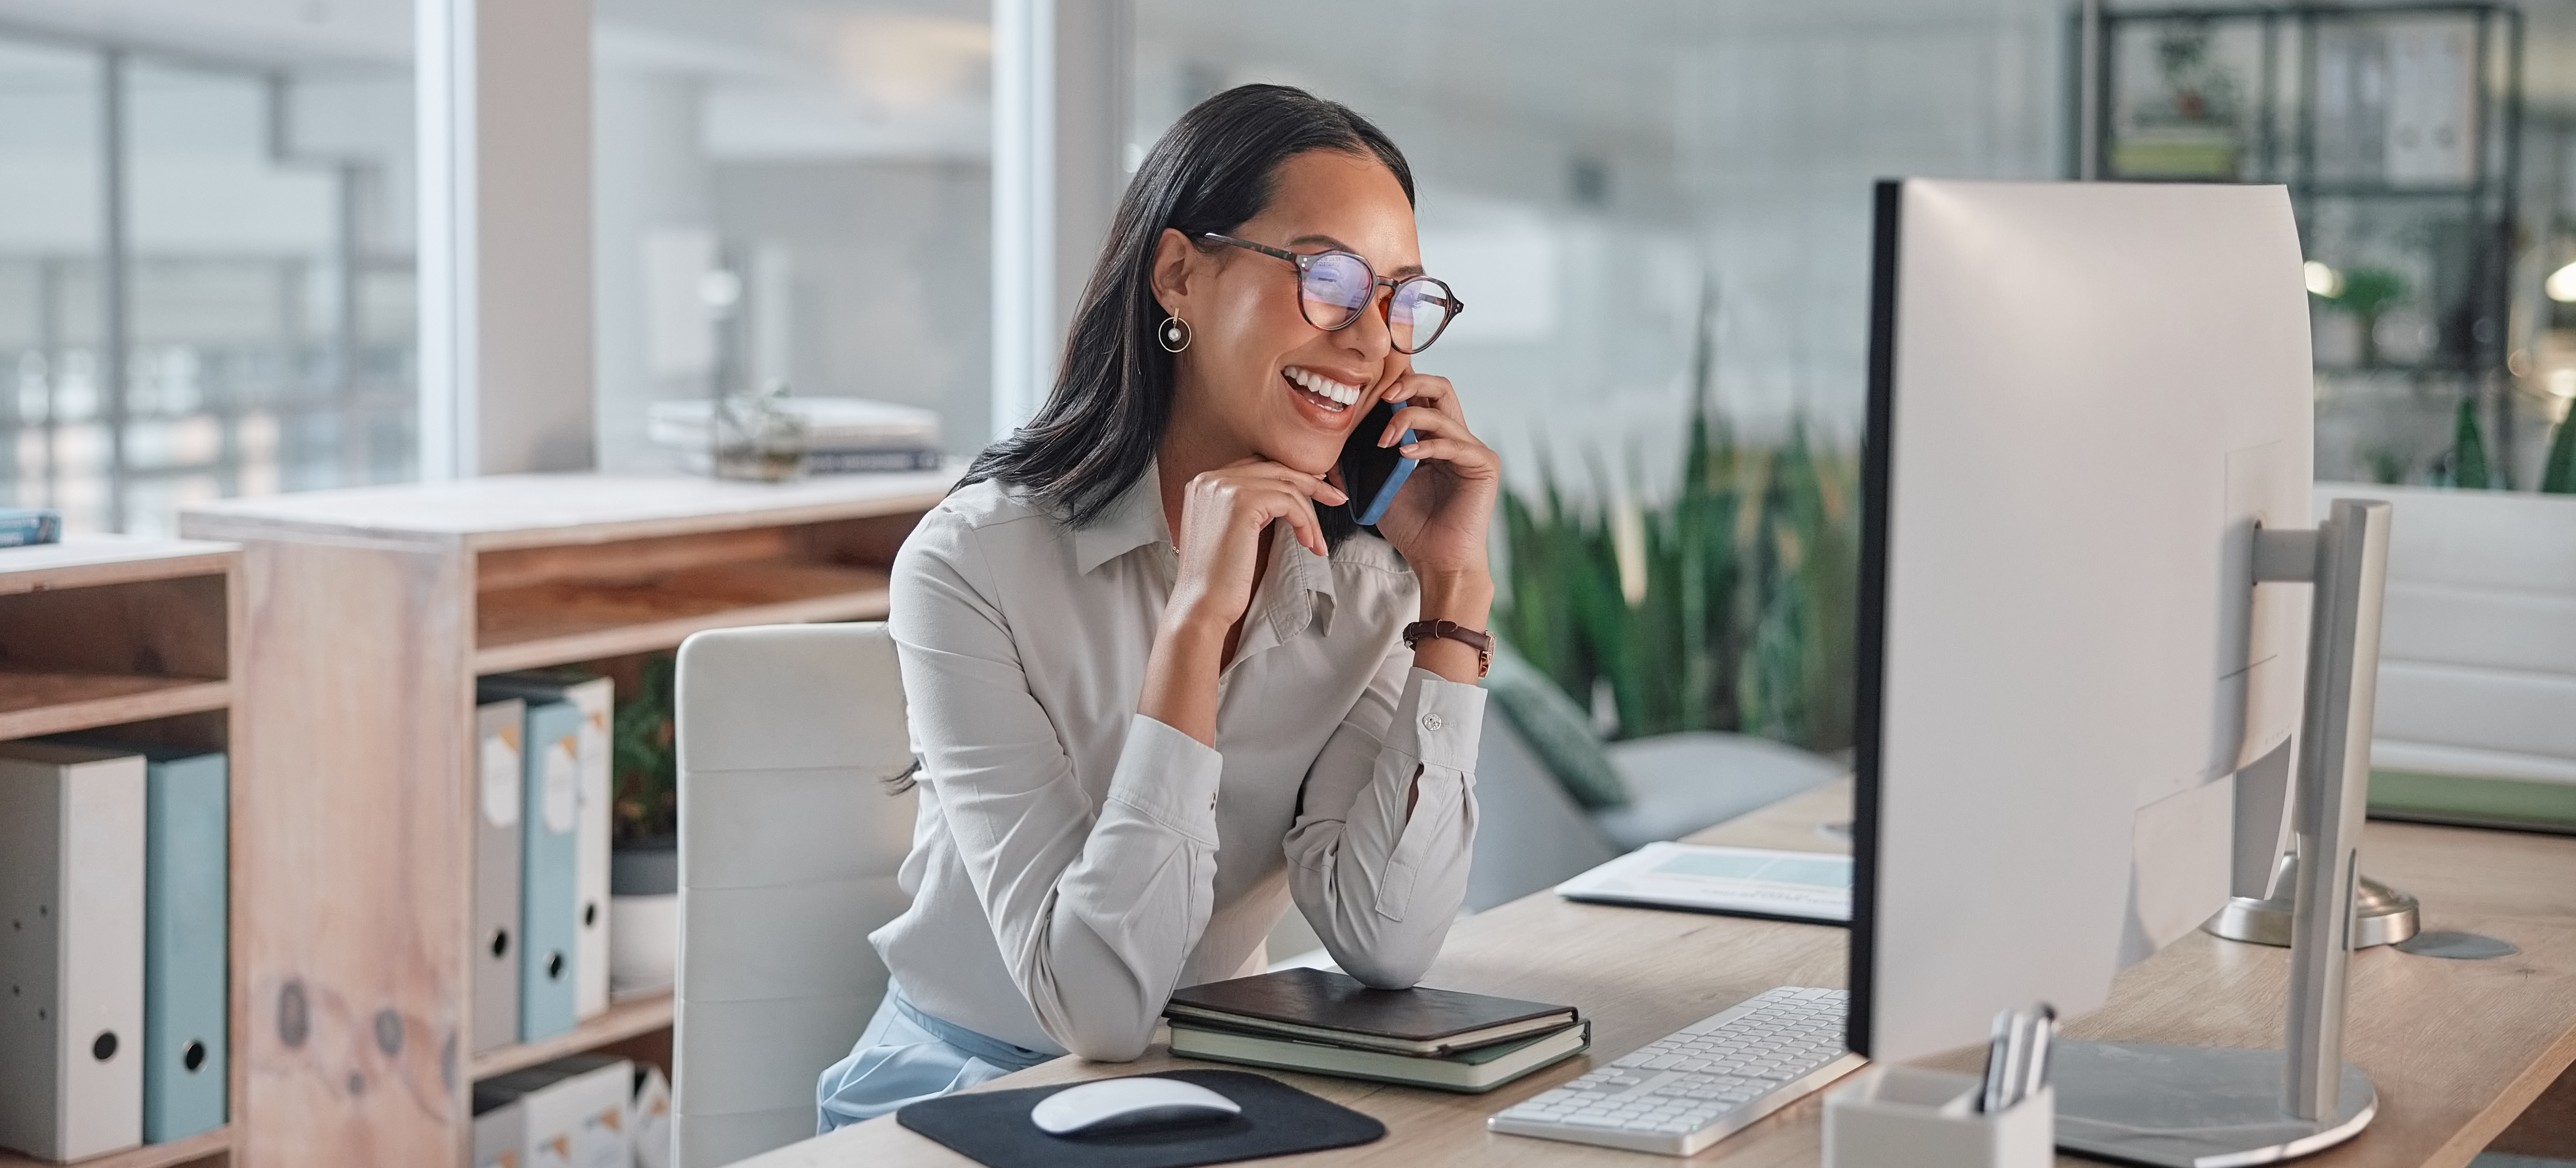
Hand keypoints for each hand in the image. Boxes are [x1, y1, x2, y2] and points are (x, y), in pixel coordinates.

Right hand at [1167, 459, 1346, 636]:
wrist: (1202, 604)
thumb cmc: (1218, 577)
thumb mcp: (1231, 530)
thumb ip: (1248, 506)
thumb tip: (1284, 494)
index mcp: (1205, 483)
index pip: (1258, 466)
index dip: (1290, 476)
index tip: (1316, 486)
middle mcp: (1212, 479)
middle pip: (1274, 469)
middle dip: (1311, 483)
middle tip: (1336, 498)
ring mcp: (1225, 488)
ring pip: (1286, 487)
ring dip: (1309, 515)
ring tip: (1317, 542)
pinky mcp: (1242, 503)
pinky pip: (1288, 502)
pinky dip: (1305, 521)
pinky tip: (1308, 542)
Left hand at [1369, 373, 1499, 582]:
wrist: (1438, 563)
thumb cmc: (1412, 528)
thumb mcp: (1380, 486)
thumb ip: (1367, 459)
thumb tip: (1336, 438)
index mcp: (1434, 439)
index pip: (1420, 396)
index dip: (1399, 384)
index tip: (1369, 388)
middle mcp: (1456, 438)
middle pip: (1440, 388)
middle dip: (1409, 383)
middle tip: (1383, 396)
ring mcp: (1472, 450)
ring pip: (1442, 411)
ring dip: (1407, 419)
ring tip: (1383, 441)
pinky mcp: (1484, 464)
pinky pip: (1454, 443)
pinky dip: (1426, 444)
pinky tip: (1404, 454)